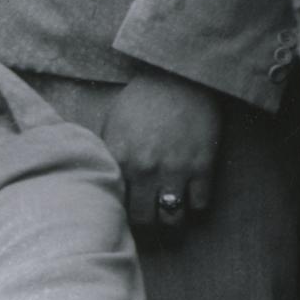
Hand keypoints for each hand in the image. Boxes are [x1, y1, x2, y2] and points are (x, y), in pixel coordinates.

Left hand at [100, 70, 226, 238]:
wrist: (180, 78)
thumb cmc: (141, 100)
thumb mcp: (111, 124)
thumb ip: (105, 155)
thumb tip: (96, 181)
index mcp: (118, 158)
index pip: (112, 203)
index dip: (115, 211)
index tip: (119, 213)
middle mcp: (144, 169)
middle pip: (142, 219)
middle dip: (144, 222)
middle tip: (147, 218)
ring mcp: (175, 170)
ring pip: (172, 219)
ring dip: (170, 219)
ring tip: (168, 212)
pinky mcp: (203, 167)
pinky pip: (200, 204)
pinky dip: (196, 205)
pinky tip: (190, 196)